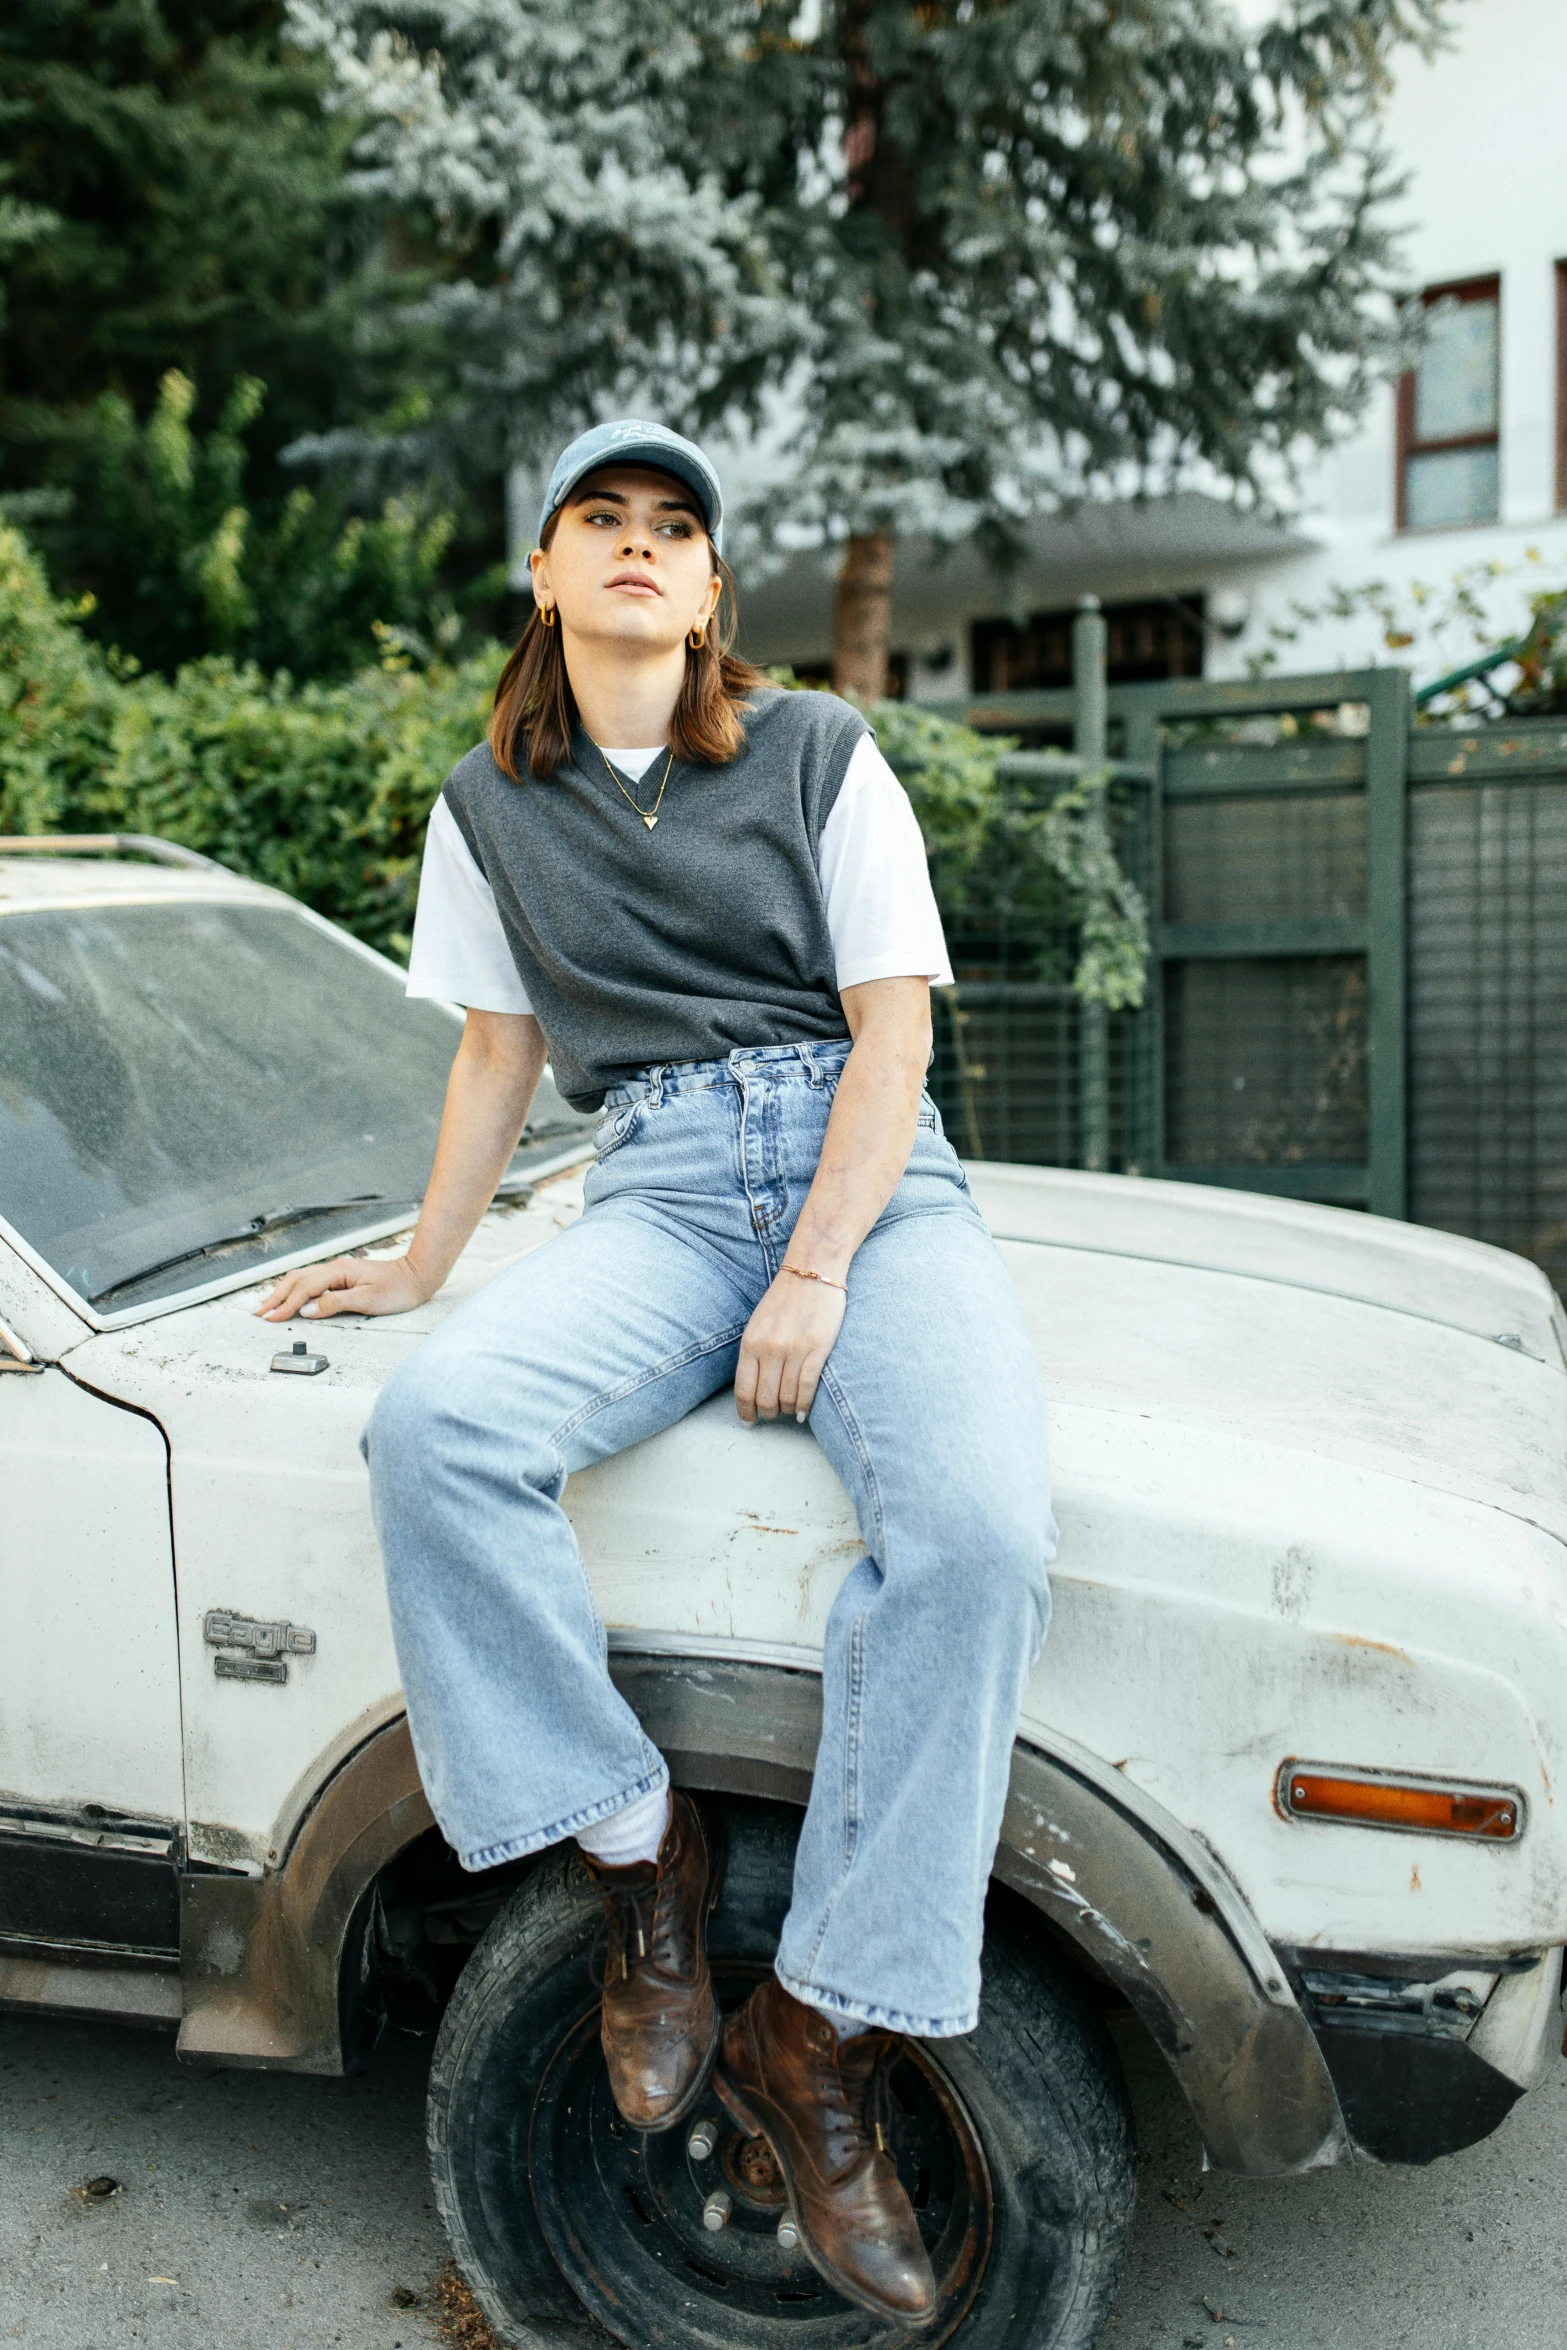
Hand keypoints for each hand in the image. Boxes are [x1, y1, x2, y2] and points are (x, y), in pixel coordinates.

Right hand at [254, 1250, 430, 1322]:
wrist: (417, 1276)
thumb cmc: (398, 1289)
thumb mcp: (368, 1301)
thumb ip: (335, 1304)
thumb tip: (308, 1310)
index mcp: (339, 1272)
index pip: (304, 1289)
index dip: (285, 1304)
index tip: (270, 1317)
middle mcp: (335, 1267)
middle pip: (296, 1279)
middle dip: (276, 1296)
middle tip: (260, 1312)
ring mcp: (338, 1270)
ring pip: (302, 1278)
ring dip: (284, 1292)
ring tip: (269, 1306)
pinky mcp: (342, 1276)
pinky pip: (312, 1281)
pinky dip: (297, 1290)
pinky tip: (292, 1298)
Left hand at [735, 1268, 846, 1424]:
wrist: (813, 1270)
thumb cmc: (785, 1298)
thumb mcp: (758, 1324)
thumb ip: (754, 1353)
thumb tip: (753, 1387)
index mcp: (750, 1342)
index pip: (743, 1389)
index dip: (745, 1411)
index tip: (749, 1421)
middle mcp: (769, 1348)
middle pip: (765, 1398)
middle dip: (769, 1413)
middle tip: (774, 1414)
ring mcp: (794, 1349)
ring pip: (787, 1397)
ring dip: (788, 1410)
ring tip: (791, 1410)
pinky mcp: (817, 1349)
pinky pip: (807, 1388)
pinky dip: (804, 1405)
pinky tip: (803, 1411)